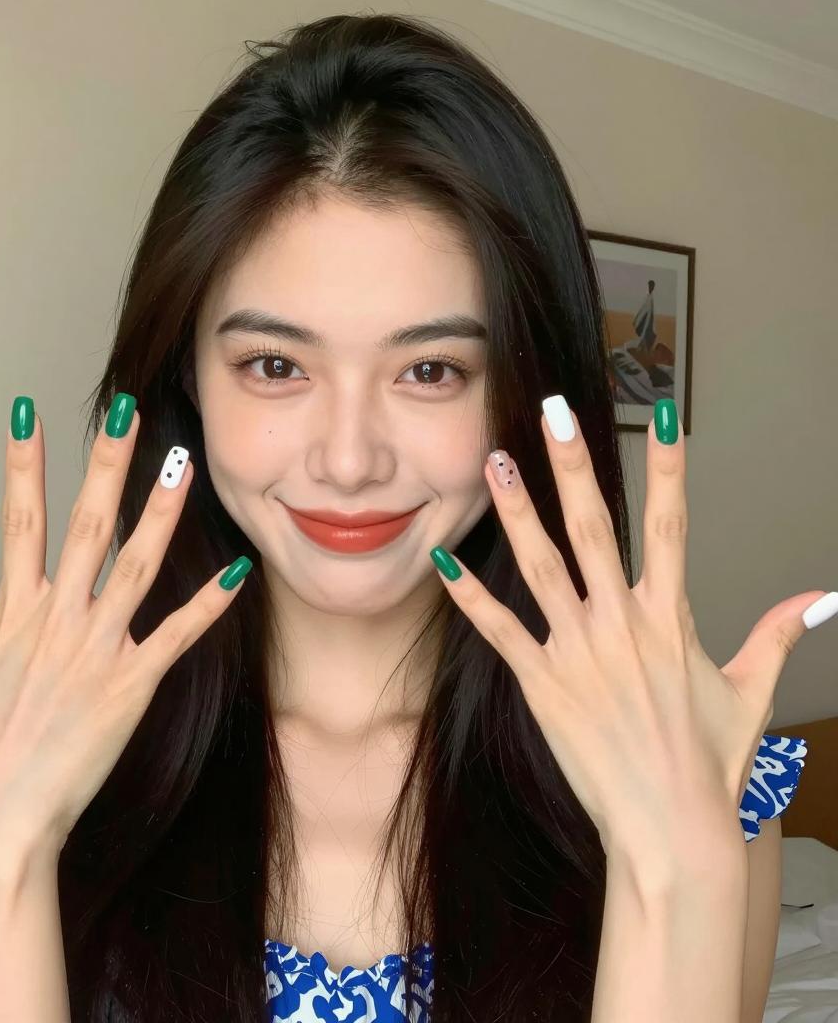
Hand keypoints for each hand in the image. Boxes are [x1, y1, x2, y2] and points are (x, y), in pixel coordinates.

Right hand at [0, 394, 250, 863]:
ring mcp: (94, 649)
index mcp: (15, 612)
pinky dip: (209, 603)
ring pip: (135, 564)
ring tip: (181, 462)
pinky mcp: (129, 685)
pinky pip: (176, 634)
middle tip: (127, 411)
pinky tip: (238, 570)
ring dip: (160, 511)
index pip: (18, 519)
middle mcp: (56, 619)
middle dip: (106, 463)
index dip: (24, 464)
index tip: (29, 415)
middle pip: (86, 524)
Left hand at [432, 395, 832, 865]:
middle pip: (595, 527)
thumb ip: (777, 635)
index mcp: (670, 618)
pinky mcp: (543, 684)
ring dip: (517, 512)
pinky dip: (470, 596)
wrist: (671, 830)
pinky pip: (500, 631)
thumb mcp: (750, 693)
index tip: (664, 414)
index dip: (670, 467)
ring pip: (542, 566)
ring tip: (495, 462)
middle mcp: (621, 623)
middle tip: (552, 413)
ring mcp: (578, 652)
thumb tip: (823, 598)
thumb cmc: (710, 763)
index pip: (673, 525)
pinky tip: (443, 560)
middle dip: (573, 466)